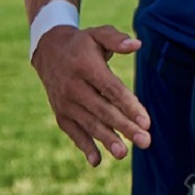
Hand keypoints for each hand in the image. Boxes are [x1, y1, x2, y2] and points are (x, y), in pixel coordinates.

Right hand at [31, 24, 150, 166]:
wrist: (48, 51)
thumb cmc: (83, 43)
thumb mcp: (98, 33)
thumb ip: (117, 39)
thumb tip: (137, 45)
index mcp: (86, 67)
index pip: (111, 89)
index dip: (129, 106)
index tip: (146, 121)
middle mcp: (73, 87)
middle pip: (103, 110)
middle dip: (125, 128)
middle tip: (145, 141)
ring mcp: (65, 103)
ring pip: (89, 124)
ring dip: (106, 140)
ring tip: (123, 154)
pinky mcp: (60, 113)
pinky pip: (73, 132)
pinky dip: (84, 146)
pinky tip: (97, 161)